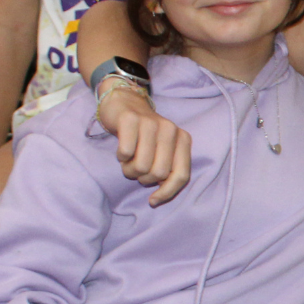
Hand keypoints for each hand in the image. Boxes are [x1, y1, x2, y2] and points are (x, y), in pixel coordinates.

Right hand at [98, 85, 192, 204]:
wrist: (124, 103)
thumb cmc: (143, 135)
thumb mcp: (161, 151)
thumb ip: (167, 170)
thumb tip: (157, 198)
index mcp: (183, 139)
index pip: (181, 175)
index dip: (167, 193)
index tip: (153, 201)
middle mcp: (171, 130)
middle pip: (158, 174)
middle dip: (143, 178)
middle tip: (136, 168)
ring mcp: (151, 123)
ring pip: (141, 166)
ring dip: (129, 169)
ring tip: (128, 159)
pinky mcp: (130, 120)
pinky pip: (125, 152)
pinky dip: (120, 156)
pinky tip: (122, 148)